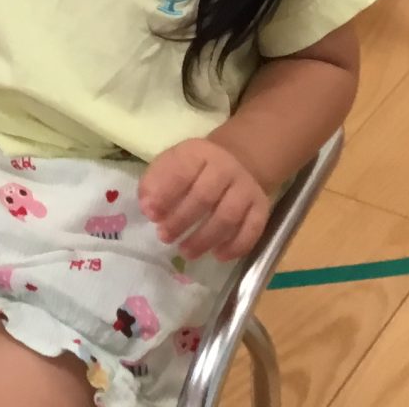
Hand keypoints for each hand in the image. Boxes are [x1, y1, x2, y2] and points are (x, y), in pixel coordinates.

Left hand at [139, 137, 269, 260]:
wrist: (237, 161)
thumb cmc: (194, 168)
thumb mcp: (170, 163)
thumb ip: (154, 182)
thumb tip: (146, 208)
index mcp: (199, 153)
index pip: (182, 172)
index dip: (165, 194)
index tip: (150, 215)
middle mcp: (226, 168)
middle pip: (205, 197)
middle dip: (182, 220)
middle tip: (165, 237)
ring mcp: (246, 188)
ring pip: (228, 216)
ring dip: (205, 238)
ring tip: (186, 252)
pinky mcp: (262, 207)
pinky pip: (252, 229)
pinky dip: (235, 245)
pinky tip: (218, 255)